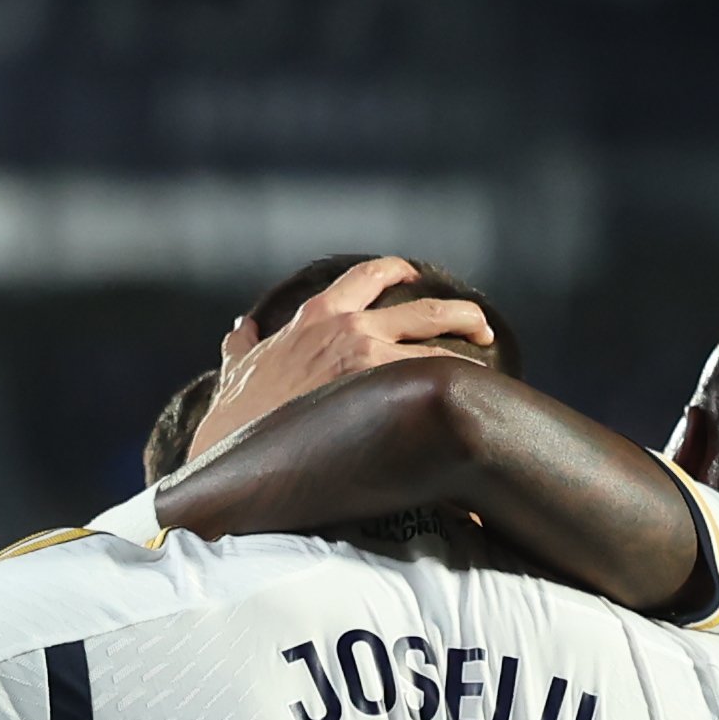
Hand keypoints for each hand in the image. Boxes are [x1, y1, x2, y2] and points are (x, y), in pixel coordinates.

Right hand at [186, 255, 494, 468]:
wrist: (231, 448)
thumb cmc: (235, 414)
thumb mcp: (238, 368)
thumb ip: (243, 346)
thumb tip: (240, 331)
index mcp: (319, 315)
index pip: (369, 276)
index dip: (397, 271)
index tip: (414, 275)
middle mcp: (351, 328)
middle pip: (425, 309)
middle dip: (460, 314)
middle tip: (479, 326)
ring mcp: (370, 360)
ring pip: (438, 350)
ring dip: (468, 358)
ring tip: (487, 373)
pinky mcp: (381, 396)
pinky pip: (433, 388)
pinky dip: (456, 394)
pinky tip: (471, 406)